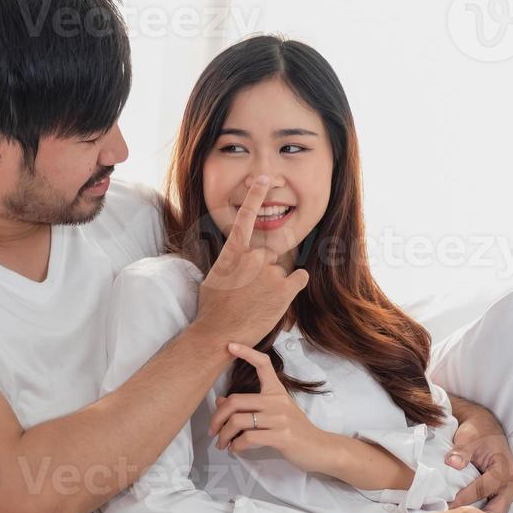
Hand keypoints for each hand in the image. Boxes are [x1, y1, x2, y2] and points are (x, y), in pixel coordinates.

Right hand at [195, 175, 308, 345]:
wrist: (219, 333)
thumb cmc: (212, 307)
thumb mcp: (214, 276)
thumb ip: (231, 260)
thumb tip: (238, 257)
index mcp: (234, 251)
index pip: (246, 216)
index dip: (256, 194)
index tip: (264, 178)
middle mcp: (254, 257)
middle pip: (268, 253)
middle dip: (262, 268)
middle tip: (249, 290)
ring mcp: (271, 273)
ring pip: (280, 269)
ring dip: (274, 283)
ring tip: (258, 301)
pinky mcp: (285, 289)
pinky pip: (299, 278)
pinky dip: (293, 286)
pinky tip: (279, 298)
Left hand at [208, 343, 330, 474]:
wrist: (321, 448)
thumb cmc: (295, 430)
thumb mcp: (274, 413)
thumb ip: (249, 406)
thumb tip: (220, 401)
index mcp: (277, 391)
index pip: (263, 364)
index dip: (246, 352)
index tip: (230, 346)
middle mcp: (277, 401)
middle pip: (235, 401)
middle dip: (217, 417)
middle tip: (212, 430)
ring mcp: (280, 418)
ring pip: (238, 422)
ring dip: (224, 436)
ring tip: (222, 443)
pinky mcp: (281, 436)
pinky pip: (248, 438)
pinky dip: (236, 446)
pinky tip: (236, 449)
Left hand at [445, 400, 512, 512]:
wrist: (485, 428)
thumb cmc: (478, 433)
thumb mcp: (469, 438)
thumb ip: (461, 451)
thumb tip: (452, 463)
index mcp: (503, 471)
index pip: (482, 490)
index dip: (464, 499)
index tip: (447, 507)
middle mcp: (509, 485)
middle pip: (497, 511)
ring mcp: (505, 493)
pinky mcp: (499, 496)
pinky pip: (492, 511)